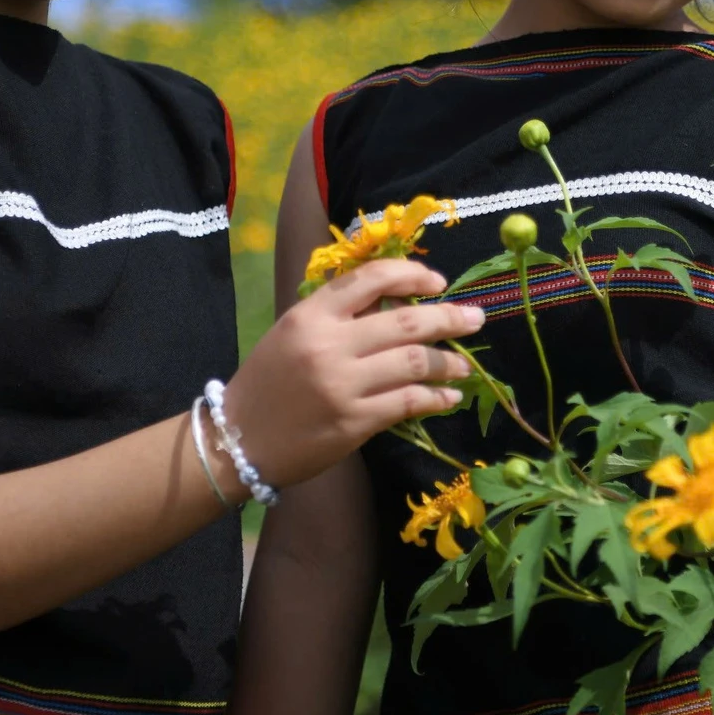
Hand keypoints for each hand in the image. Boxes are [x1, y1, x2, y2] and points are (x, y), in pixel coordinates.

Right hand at [221, 259, 483, 492]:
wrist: (237, 440)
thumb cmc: (268, 382)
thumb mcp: (293, 332)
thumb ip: (338, 315)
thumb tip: (399, 301)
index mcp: (310, 314)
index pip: (371, 278)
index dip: (412, 274)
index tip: (437, 282)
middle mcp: (328, 344)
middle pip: (406, 321)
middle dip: (449, 317)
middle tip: (476, 318)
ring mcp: (343, 384)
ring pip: (414, 362)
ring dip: (449, 362)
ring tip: (465, 366)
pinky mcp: (354, 422)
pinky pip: (408, 402)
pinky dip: (435, 398)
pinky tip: (448, 398)